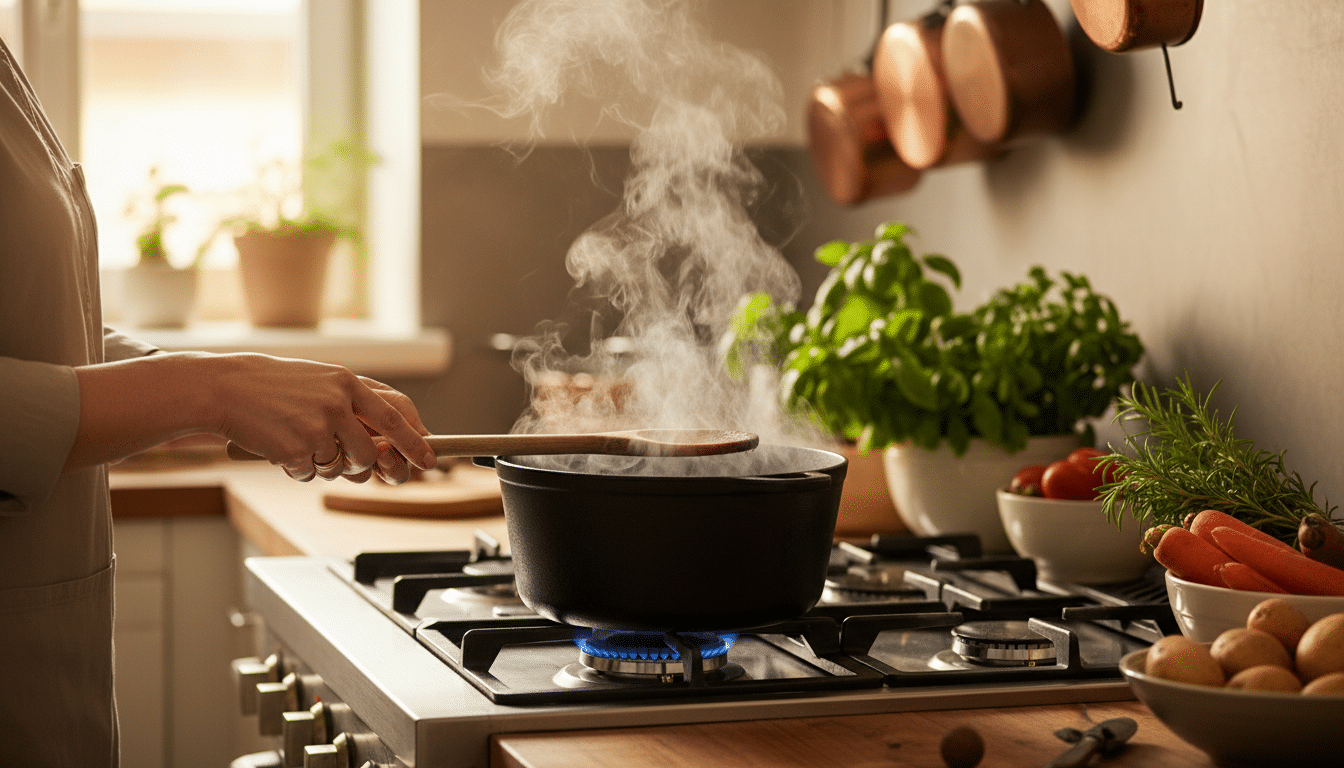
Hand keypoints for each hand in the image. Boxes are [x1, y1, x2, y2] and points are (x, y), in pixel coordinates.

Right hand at [208, 354, 436, 482]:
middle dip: (360, 465)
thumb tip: (389, 436)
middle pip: (371, 454)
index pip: (396, 417)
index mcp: (348, 382)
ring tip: (300, 442)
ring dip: (325, 466)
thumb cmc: (271, 386)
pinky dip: (295, 468)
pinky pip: (309, 474)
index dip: (416, 442)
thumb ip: (355, 403)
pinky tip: (279, 445)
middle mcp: (338, 403)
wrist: (223, 388)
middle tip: (339, 458)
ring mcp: (318, 426)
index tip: (430, 461)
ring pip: (342, 467)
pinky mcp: (297, 448)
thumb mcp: (320, 380)